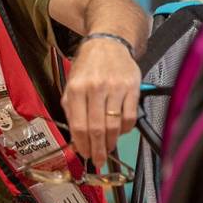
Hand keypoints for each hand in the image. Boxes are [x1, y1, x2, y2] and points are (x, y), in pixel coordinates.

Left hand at [61, 38, 140, 166]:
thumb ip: (71, 108)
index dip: (82, 144)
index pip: (79, 125)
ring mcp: (115, 89)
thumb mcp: (71, 83)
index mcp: (77, 89)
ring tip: (107, 148)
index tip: (84, 154)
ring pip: (114, 126)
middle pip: (97, 129)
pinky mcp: (132, 89)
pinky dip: (125, 130)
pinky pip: (129, 118)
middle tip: (98, 159)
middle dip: (97, 149)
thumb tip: (75, 136)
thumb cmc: (88, 65)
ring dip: (111, 142)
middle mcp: (95, 88)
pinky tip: (119, 131)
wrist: (107, 44)